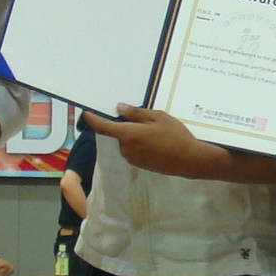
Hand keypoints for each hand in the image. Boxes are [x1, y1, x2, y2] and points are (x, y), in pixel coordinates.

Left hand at [91, 104, 210, 178]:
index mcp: (128, 135)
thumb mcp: (158, 117)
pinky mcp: (140, 165)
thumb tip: (119, 109)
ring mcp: (133, 159)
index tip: (86, 113)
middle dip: (127, 125)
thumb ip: (136, 113)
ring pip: (128, 142)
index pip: (103, 127)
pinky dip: (141, 144)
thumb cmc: (175, 136)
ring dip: (135, 135)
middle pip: (119, 133)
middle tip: (146, 119)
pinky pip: (134, 150)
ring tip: (157, 132)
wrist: (190, 161)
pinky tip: (158, 142)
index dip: (92, 120)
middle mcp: (126, 149)